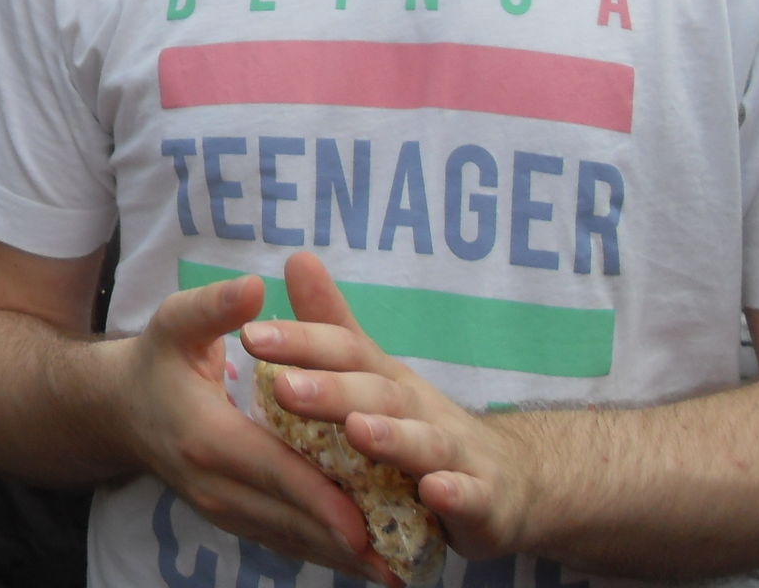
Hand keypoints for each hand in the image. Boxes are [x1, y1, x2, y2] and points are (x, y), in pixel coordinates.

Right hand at [117, 273, 393, 581]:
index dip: (320, 498)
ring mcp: (221, 510)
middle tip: (403, 560)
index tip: (366, 523)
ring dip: (341, 555)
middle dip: (346, 540)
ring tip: (397, 568)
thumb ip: (216, 307)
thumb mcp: (177, 323)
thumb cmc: (157, 361)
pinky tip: (365, 557)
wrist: (118, 409)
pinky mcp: (231, 520)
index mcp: (208, 437)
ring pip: (290, 540)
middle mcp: (215, 485)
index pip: (275, 472)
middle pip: (289, 519)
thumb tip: (255, 286)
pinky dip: (323, 551)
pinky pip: (282, 542)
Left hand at [245, 252, 534, 562]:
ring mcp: (455, 453)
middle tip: (284, 388)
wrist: (509, 478)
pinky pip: (470, 498)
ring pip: (423, 442)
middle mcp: (419, 407)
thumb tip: (296, 257)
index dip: (299, 342)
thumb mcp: (372, 371)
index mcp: (383, 378)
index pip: (342, 350)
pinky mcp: (484, 500)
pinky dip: (455, 495)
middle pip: (376, 393)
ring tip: (358, 431)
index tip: (250, 336)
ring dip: (393, 437)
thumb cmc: (418, 420)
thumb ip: (331, 325)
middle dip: (331, 391)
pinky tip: (436, 493)